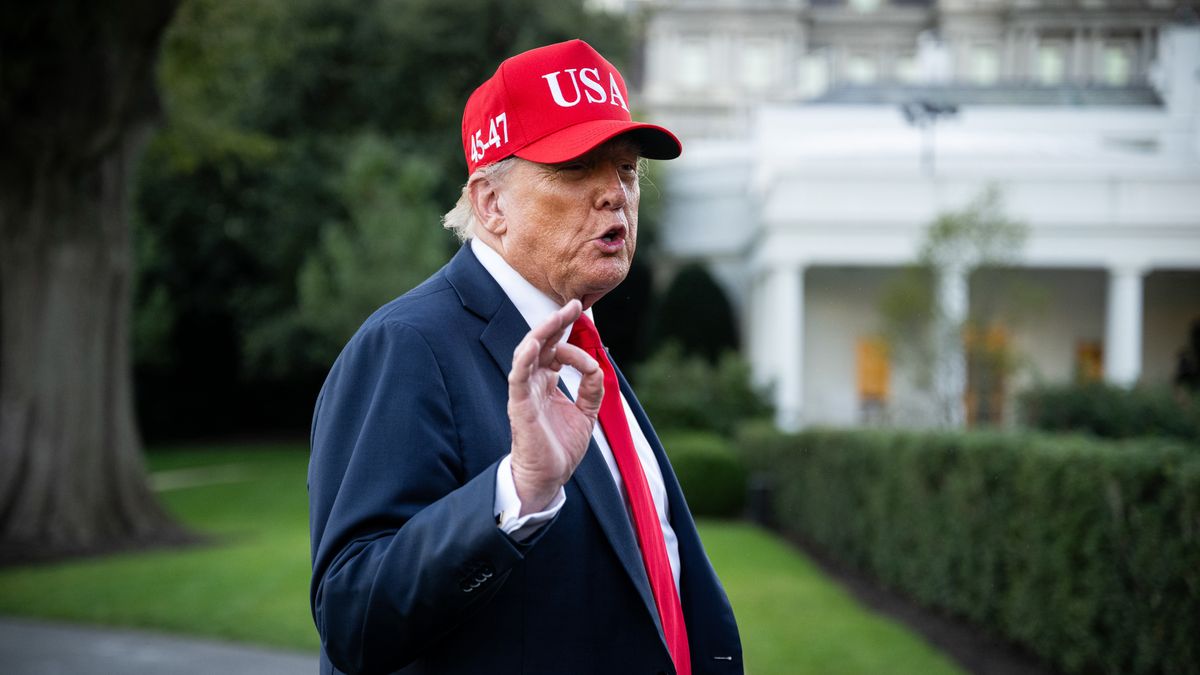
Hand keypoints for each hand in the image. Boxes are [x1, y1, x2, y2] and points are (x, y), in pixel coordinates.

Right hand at [507, 299, 603, 514]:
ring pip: (528, 354)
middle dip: (556, 322)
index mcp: (546, 383)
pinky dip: (525, 360)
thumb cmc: (560, 448)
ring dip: (542, 333)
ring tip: (558, 316)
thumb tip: (596, 367)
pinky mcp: (519, 406)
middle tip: (574, 304)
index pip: (555, 350)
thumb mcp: (585, 414)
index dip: (569, 336)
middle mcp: (533, 384)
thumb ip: (591, 389)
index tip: (588, 333)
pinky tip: (535, 344)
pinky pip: (519, 378)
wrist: (549, 478)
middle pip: (541, 344)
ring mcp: (524, 393)